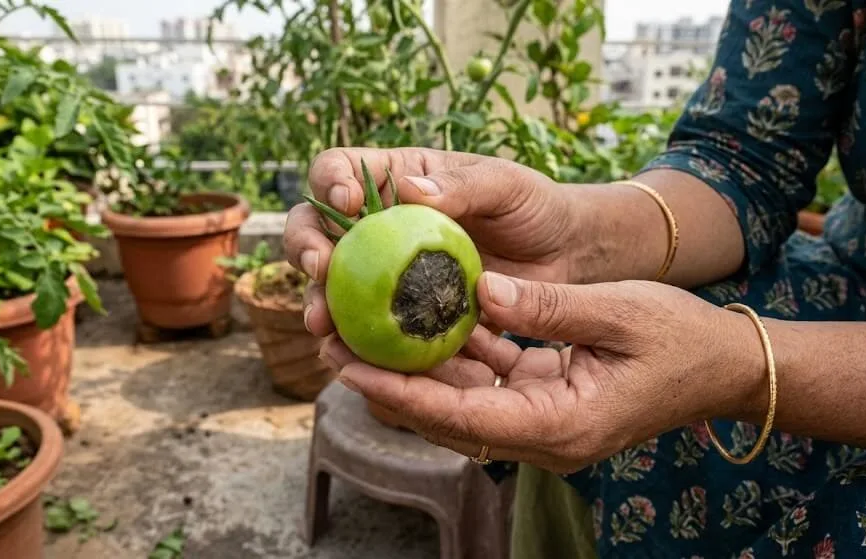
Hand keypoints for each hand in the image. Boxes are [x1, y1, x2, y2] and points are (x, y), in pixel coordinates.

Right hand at [283, 147, 581, 335]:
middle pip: (316, 228)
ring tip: (322, 324)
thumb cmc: (532, 207)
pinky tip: (352, 358)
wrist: (561, 257)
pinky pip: (369, 325)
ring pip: (332, 283)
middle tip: (319, 268)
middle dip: (304, 246)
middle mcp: (377, 223)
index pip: (341, 170)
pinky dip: (357, 341)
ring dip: (318, 301)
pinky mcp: (401, 311)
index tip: (347, 203)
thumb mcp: (506, 186)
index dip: (330, 182)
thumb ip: (464, 186)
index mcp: (394, 177)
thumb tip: (410, 191)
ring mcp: (384, 269)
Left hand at [319, 273, 765, 472]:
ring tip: (358, 329)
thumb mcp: (618, 311)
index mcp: (560, 424)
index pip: (460, 417)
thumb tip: (480, 290)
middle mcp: (543, 436)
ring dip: (411, 368)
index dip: (399, 391)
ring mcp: (541, 423)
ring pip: (458, 401)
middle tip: (333, 339)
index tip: (347, 364)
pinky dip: (453, 355)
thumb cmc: (682, 340)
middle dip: (387, 380)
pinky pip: (485, 383)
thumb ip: (546, 306)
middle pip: (446, 416)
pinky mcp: (543, 402)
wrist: (722, 367)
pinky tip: (422, 318)